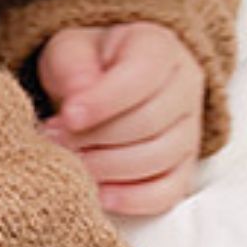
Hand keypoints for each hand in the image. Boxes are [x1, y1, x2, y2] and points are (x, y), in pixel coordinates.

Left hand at [37, 20, 204, 220]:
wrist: (105, 79)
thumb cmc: (88, 62)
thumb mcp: (71, 49)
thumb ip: (73, 67)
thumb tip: (79, 98)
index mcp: (160, 47)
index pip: (141, 76)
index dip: (103, 101)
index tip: (67, 116)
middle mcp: (184, 87)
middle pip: (150, 122)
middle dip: (98, 137)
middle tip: (57, 139)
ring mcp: (189, 130)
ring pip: (158, 158)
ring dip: (108, 167)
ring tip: (71, 161)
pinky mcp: (184, 167)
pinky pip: (168, 192)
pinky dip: (134, 199)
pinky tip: (101, 195)